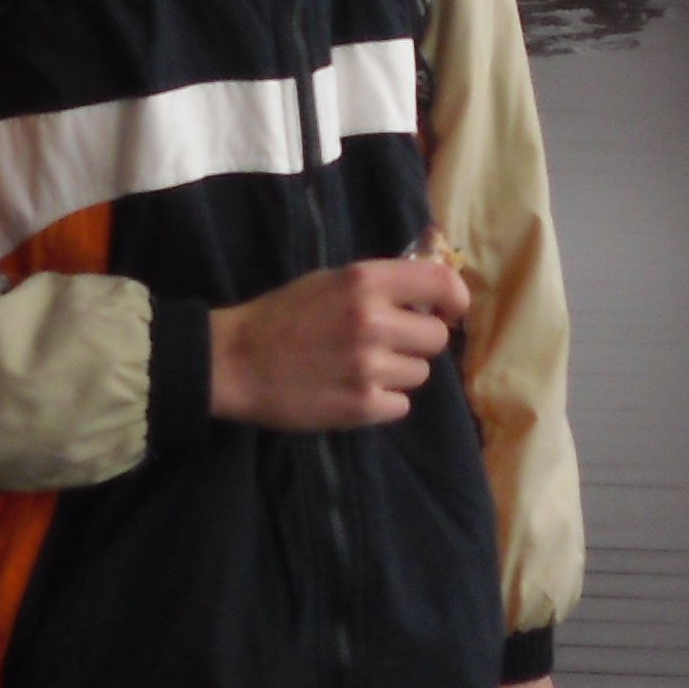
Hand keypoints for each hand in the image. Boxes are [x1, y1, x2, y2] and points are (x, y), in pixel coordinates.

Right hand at [208, 256, 470, 432]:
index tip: (446, 311)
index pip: (442, 283)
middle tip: (387, 343)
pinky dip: (383, 401)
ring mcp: (370, 367)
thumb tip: (431, 291)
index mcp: (366, 282)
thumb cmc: (282, 315)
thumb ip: (379, 284)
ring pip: (420, 374)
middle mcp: (374, 322)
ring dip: (398, 373)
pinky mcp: (362, 407)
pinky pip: (401, 405)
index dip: (453, 299)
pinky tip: (354, 391)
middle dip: (417, 341)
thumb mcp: (330, 280)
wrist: (234, 362)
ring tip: (361, 368)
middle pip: (437, 337)